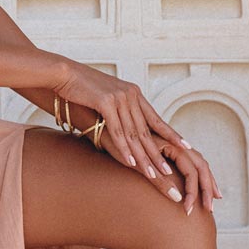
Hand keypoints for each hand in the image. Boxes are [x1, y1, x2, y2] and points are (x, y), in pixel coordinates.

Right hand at [54, 62, 220, 212]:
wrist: (62, 74)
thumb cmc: (79, 89)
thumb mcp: (103, 99)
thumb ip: (116, 112)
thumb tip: (120, 128)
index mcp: (133, 94)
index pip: (155, 118)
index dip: (171, 133)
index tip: (186, 147)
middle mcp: (130, 95)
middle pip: (147, 130)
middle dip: (158, 153)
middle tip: (170, 172)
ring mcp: (120, 97)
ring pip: (134, 133)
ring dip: (144, 156)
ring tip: (154, 174)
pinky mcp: (106, 101)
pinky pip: (117, 130)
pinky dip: (124, 147)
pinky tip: (131, 162)